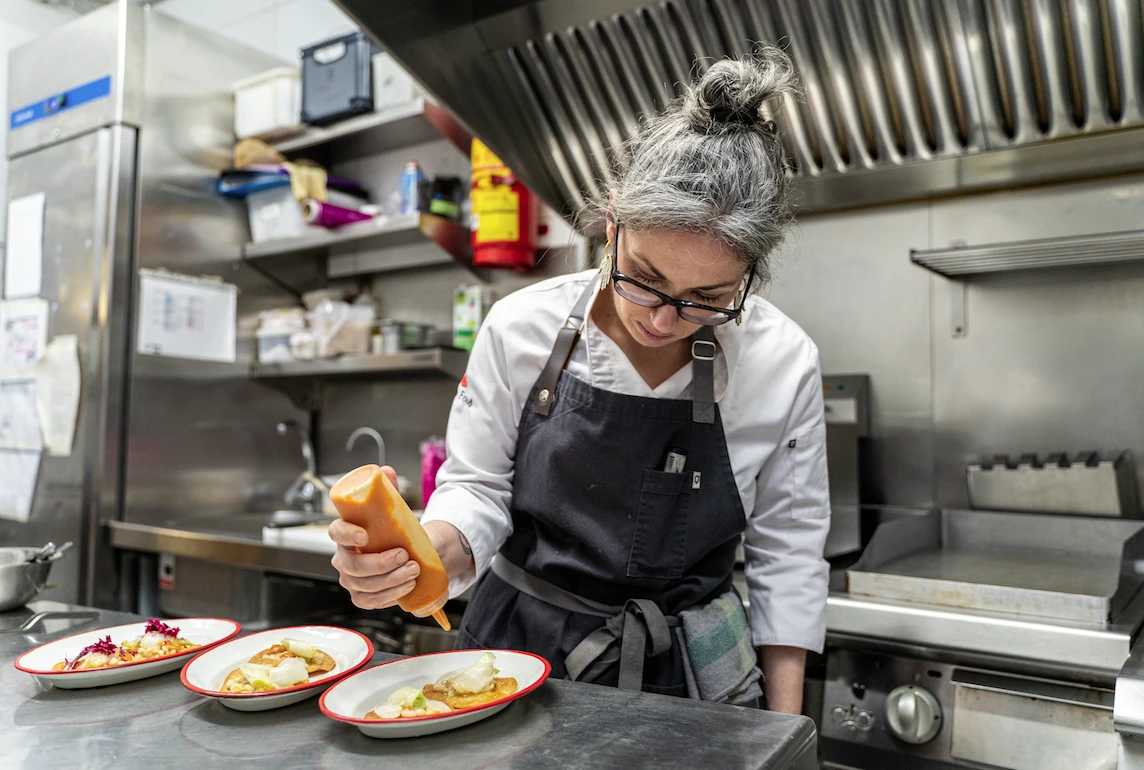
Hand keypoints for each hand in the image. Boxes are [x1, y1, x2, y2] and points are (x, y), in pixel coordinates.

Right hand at [328, 465, 420, 609]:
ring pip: (362, 585)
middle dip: (379, 564)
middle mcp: (343, 557)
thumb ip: (387, 489)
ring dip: (390, 580)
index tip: (365, 535)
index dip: (346, 534)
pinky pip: (369, 601)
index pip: (335, 532)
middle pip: (351, 565)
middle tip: (405, 556)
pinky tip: (406, 586)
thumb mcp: (391, 508)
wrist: (403, 550)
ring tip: (413, 571)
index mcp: (345, 533)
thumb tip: (385, 470)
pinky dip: (389, 596)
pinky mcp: (361, 595)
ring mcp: (350, 579)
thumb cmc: (391, 530)